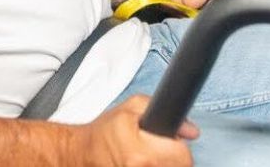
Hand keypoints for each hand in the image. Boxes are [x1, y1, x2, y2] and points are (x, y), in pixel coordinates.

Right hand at [76, 95, 197, 166]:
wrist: (79, 153)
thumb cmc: (103, 132)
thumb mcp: (131, 108)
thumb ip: (164, 110)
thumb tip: (190, 130)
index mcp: (141, 154)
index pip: (183, 157)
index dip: (180, 147)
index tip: (174, 143)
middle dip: (174, 157)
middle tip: (160, 148)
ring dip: (166, 164)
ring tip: (151, 157)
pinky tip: (146, 163)